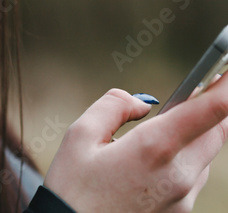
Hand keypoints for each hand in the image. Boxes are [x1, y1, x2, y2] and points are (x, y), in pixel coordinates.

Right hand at [44, 74, 227, 212]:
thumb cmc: (71, 188)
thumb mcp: (79, 135)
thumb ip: (114, 105)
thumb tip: (143, 103)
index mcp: (154, 148)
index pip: (211, 110)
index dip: (226, 85)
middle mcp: (179, 175)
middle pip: (216, 131)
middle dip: (207, 110)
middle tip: (182, 100)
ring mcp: (183, 199)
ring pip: (204, 154)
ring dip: (190, 137)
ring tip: (150, 141)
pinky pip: (193, 177)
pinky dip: (181, 161)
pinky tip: (147, 167)